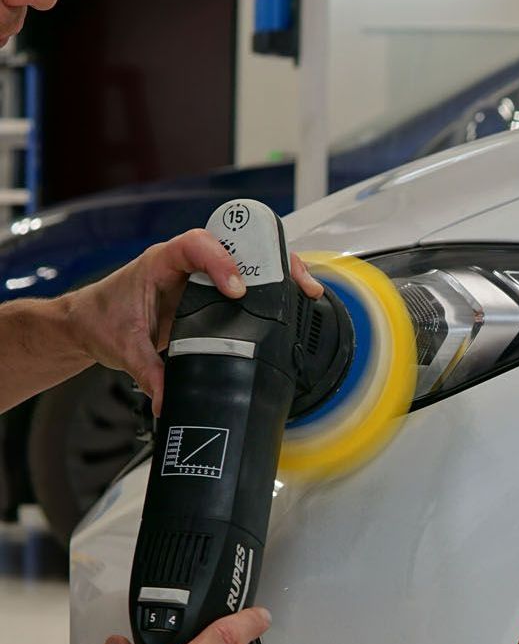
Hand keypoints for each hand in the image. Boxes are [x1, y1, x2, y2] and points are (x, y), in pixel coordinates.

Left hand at [63, 231, 322, 413]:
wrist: (89, 323)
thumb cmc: (101, 319)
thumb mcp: (123, 348)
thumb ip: (148, 374)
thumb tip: (168, 400)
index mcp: (161, 262)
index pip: (197, 245)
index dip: (221, 261)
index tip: (236, 290)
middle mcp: (186, 263)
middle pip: (237, 243)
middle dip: (271, 258)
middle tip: (296, 282)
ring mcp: (201, 276)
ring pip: (247, 259)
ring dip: (278, 271)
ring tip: (305, 290)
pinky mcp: (209, 293)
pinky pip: (244, 281)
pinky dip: (269, 289)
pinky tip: (290, 303)